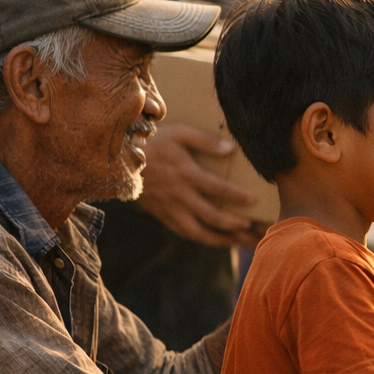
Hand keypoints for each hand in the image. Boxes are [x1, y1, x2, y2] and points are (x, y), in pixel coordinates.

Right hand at [134, 125, 257, 246]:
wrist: (119, 160)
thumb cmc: (155, 143)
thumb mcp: (179, 133)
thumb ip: (205, 141)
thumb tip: (231, 148)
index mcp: (185, 173)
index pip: (216, 188)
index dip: (236, 196)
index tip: (253, 200)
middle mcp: (178, 194)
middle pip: (209, 215)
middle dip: (231, 223)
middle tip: (250, 226)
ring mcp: (169, 208)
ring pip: (196, 230)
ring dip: (218, 238)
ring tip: (237, 240)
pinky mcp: (162, 215)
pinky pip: (182, 232)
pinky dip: (200, 238)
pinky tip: (214, 239)